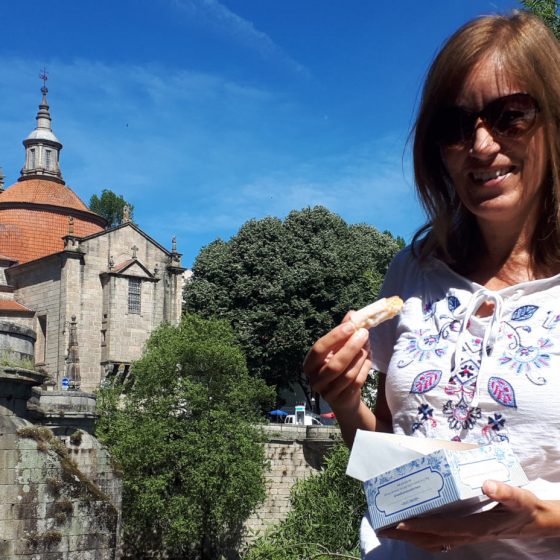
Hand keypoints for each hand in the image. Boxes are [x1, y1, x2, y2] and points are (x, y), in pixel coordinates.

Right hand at [303, 314, 370, 412]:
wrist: (343, 397)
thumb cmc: (338, 366)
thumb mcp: (337, 349)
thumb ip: (343, 333)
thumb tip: (353, 314)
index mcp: (309, 363)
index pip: (319, 349)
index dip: (335, 337)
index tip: (351, 326)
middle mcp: (314, 379)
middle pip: (334, 364)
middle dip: (351, 347)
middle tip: (365, 334)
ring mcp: (327, 392)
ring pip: (348, 374)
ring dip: (361, 358)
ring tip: (368, 345)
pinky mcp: (341, 400)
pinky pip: (356, 382)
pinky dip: (365, 369)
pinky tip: (368, 359)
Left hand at [378, 480, 559, 552]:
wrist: (535, 521)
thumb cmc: (525, 508)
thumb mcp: (519, 498)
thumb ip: (505, 492)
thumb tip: (487, 485)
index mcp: (476, 526)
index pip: (441, 528)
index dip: (419, 527)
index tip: (399, 523)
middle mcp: (467, 534)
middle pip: (431, 539)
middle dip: (406, 536)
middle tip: (382, 528)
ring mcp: (466, 536)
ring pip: (434, 542)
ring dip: (411, 538)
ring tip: (390, 530)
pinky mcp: (467, 534)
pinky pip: (441, 539)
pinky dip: (424, 537)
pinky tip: (414, 531)